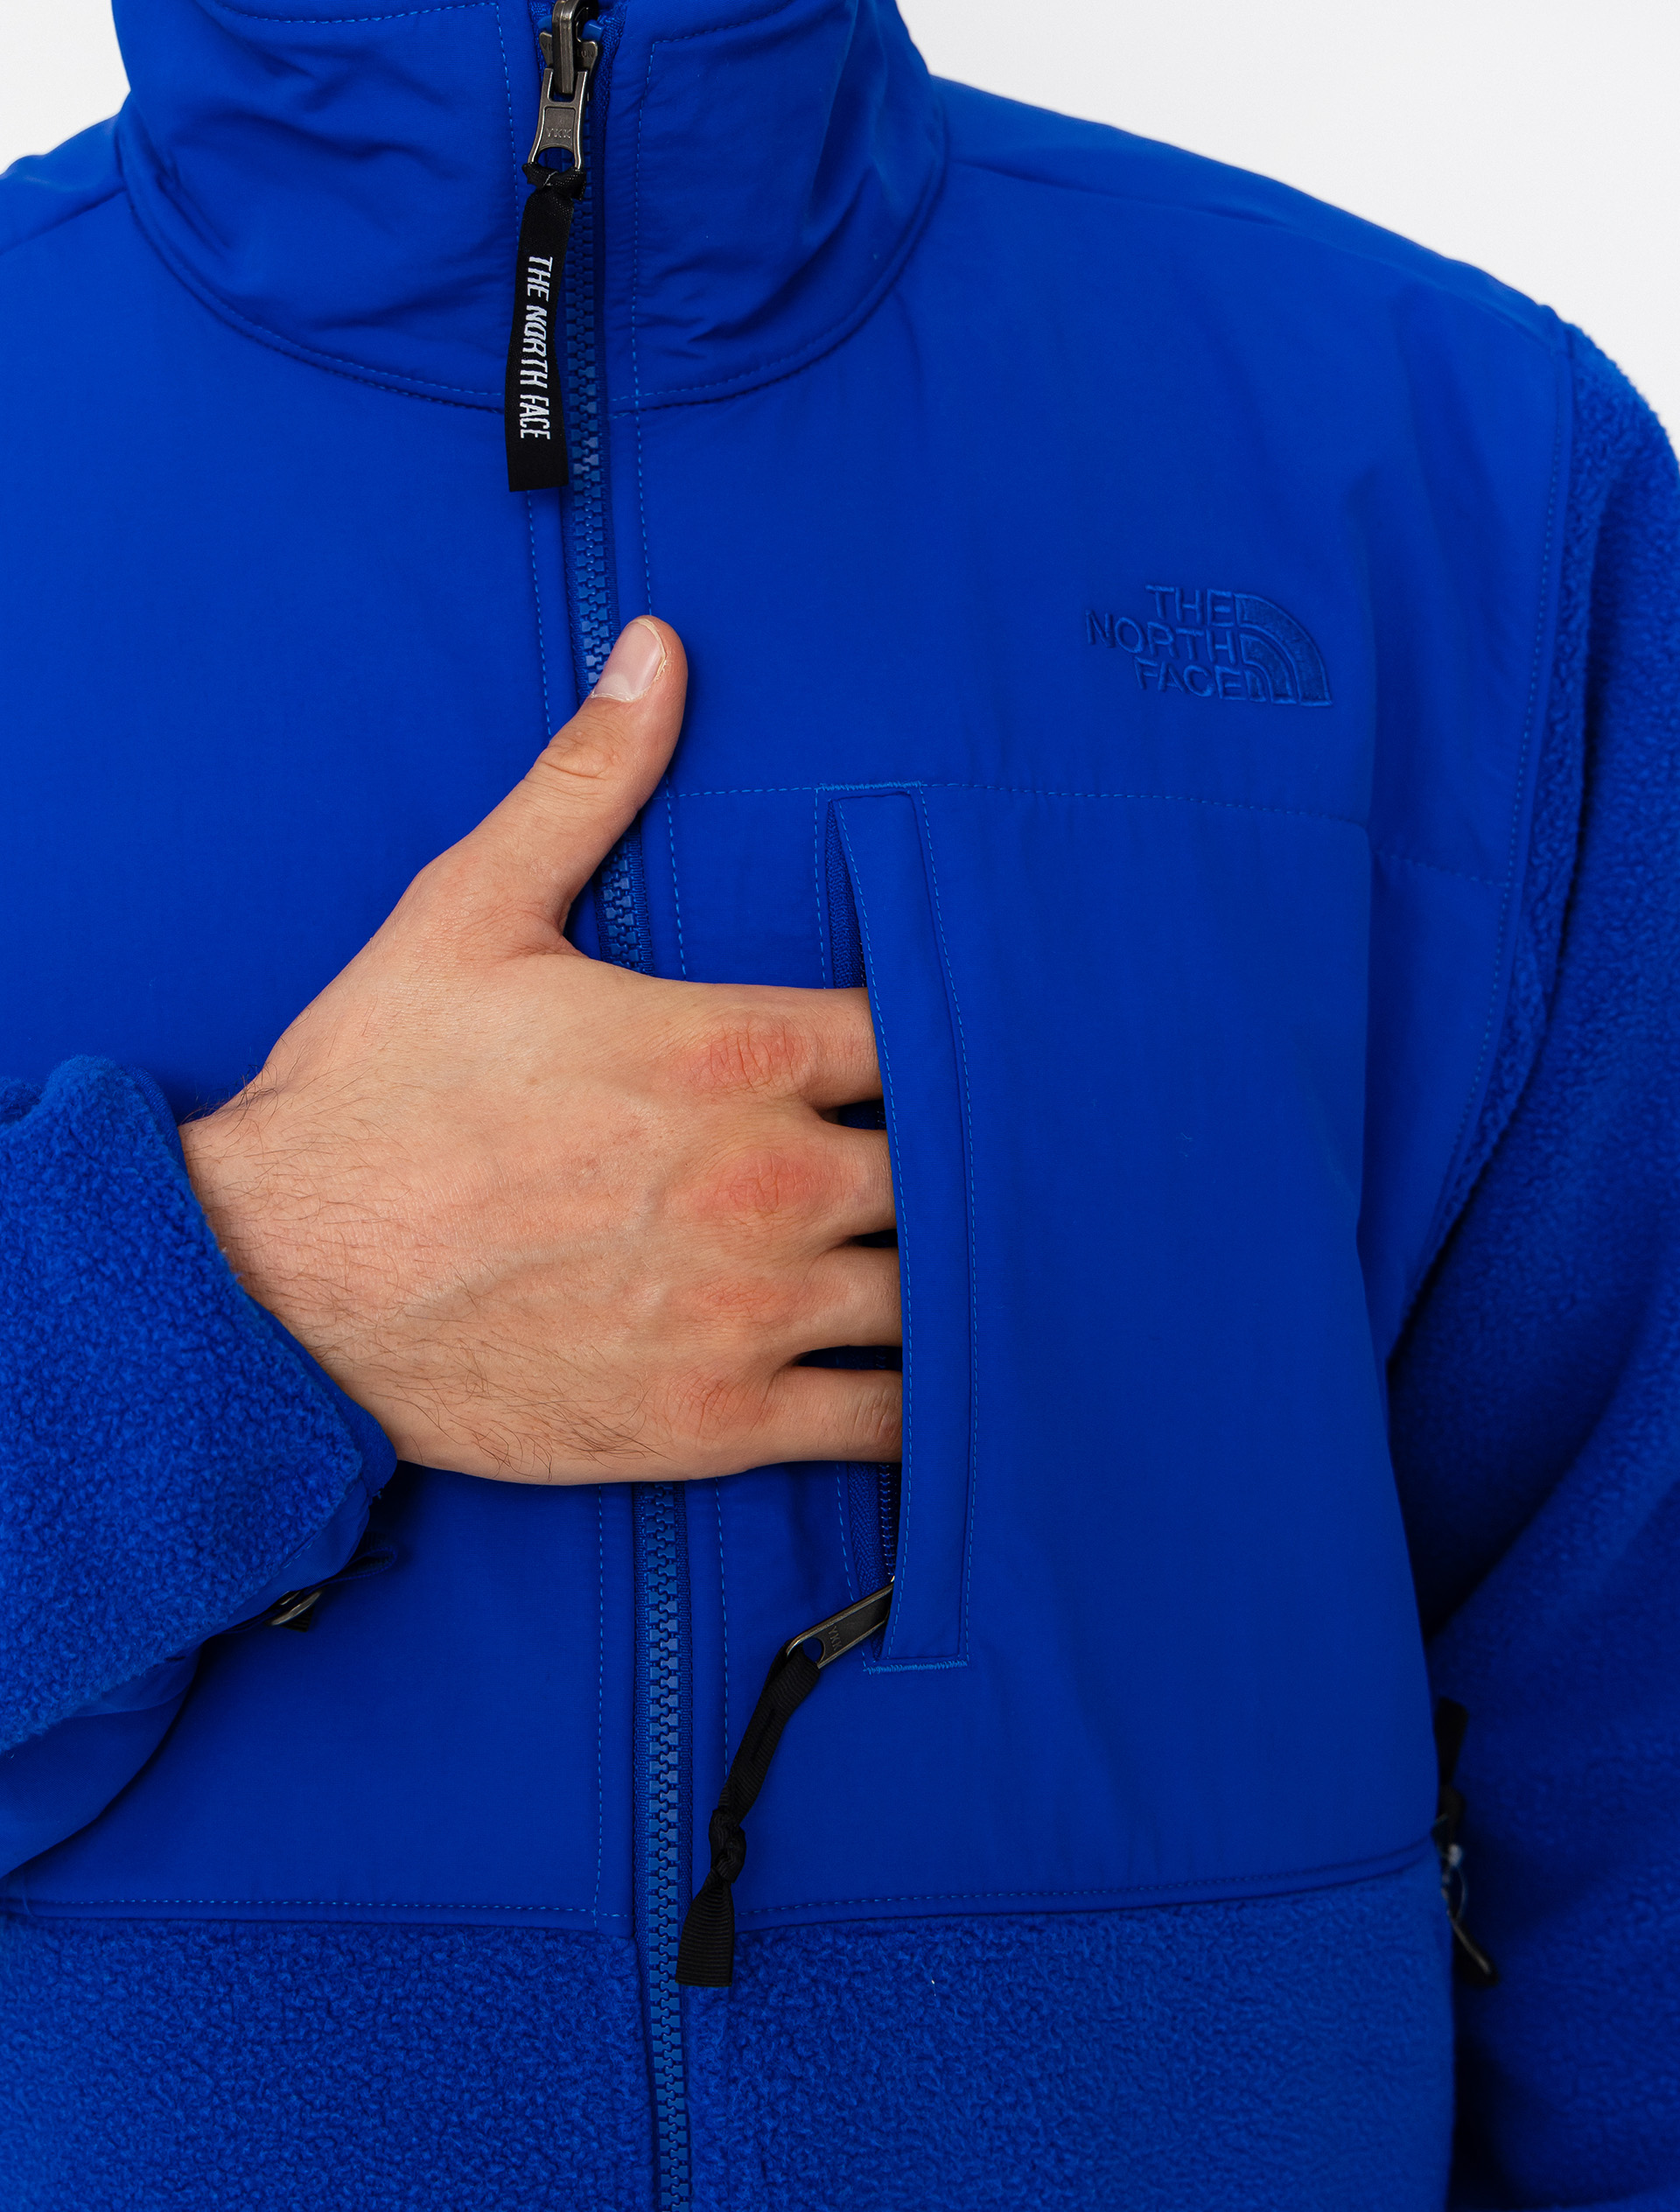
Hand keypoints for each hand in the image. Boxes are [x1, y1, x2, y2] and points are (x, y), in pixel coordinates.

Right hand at [181, 618, 899, 1483]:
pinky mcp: (716, 1421)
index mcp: (730, 1049)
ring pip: (933, 1297)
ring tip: (954, 1268)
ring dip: (950, 1280)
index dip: (939, 1039)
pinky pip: (881, 1425)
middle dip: (948, 1161)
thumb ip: (587, 783)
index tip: (929, 1049)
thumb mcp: (471, 910)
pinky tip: (926, 1384)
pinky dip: (919, 1408)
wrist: (272, 1286)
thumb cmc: (370, 1096)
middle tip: (950, 1162)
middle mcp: (768, 1180)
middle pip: (946, 1167)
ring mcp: (751, 1309)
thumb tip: (658, 650)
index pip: (917, 1033)